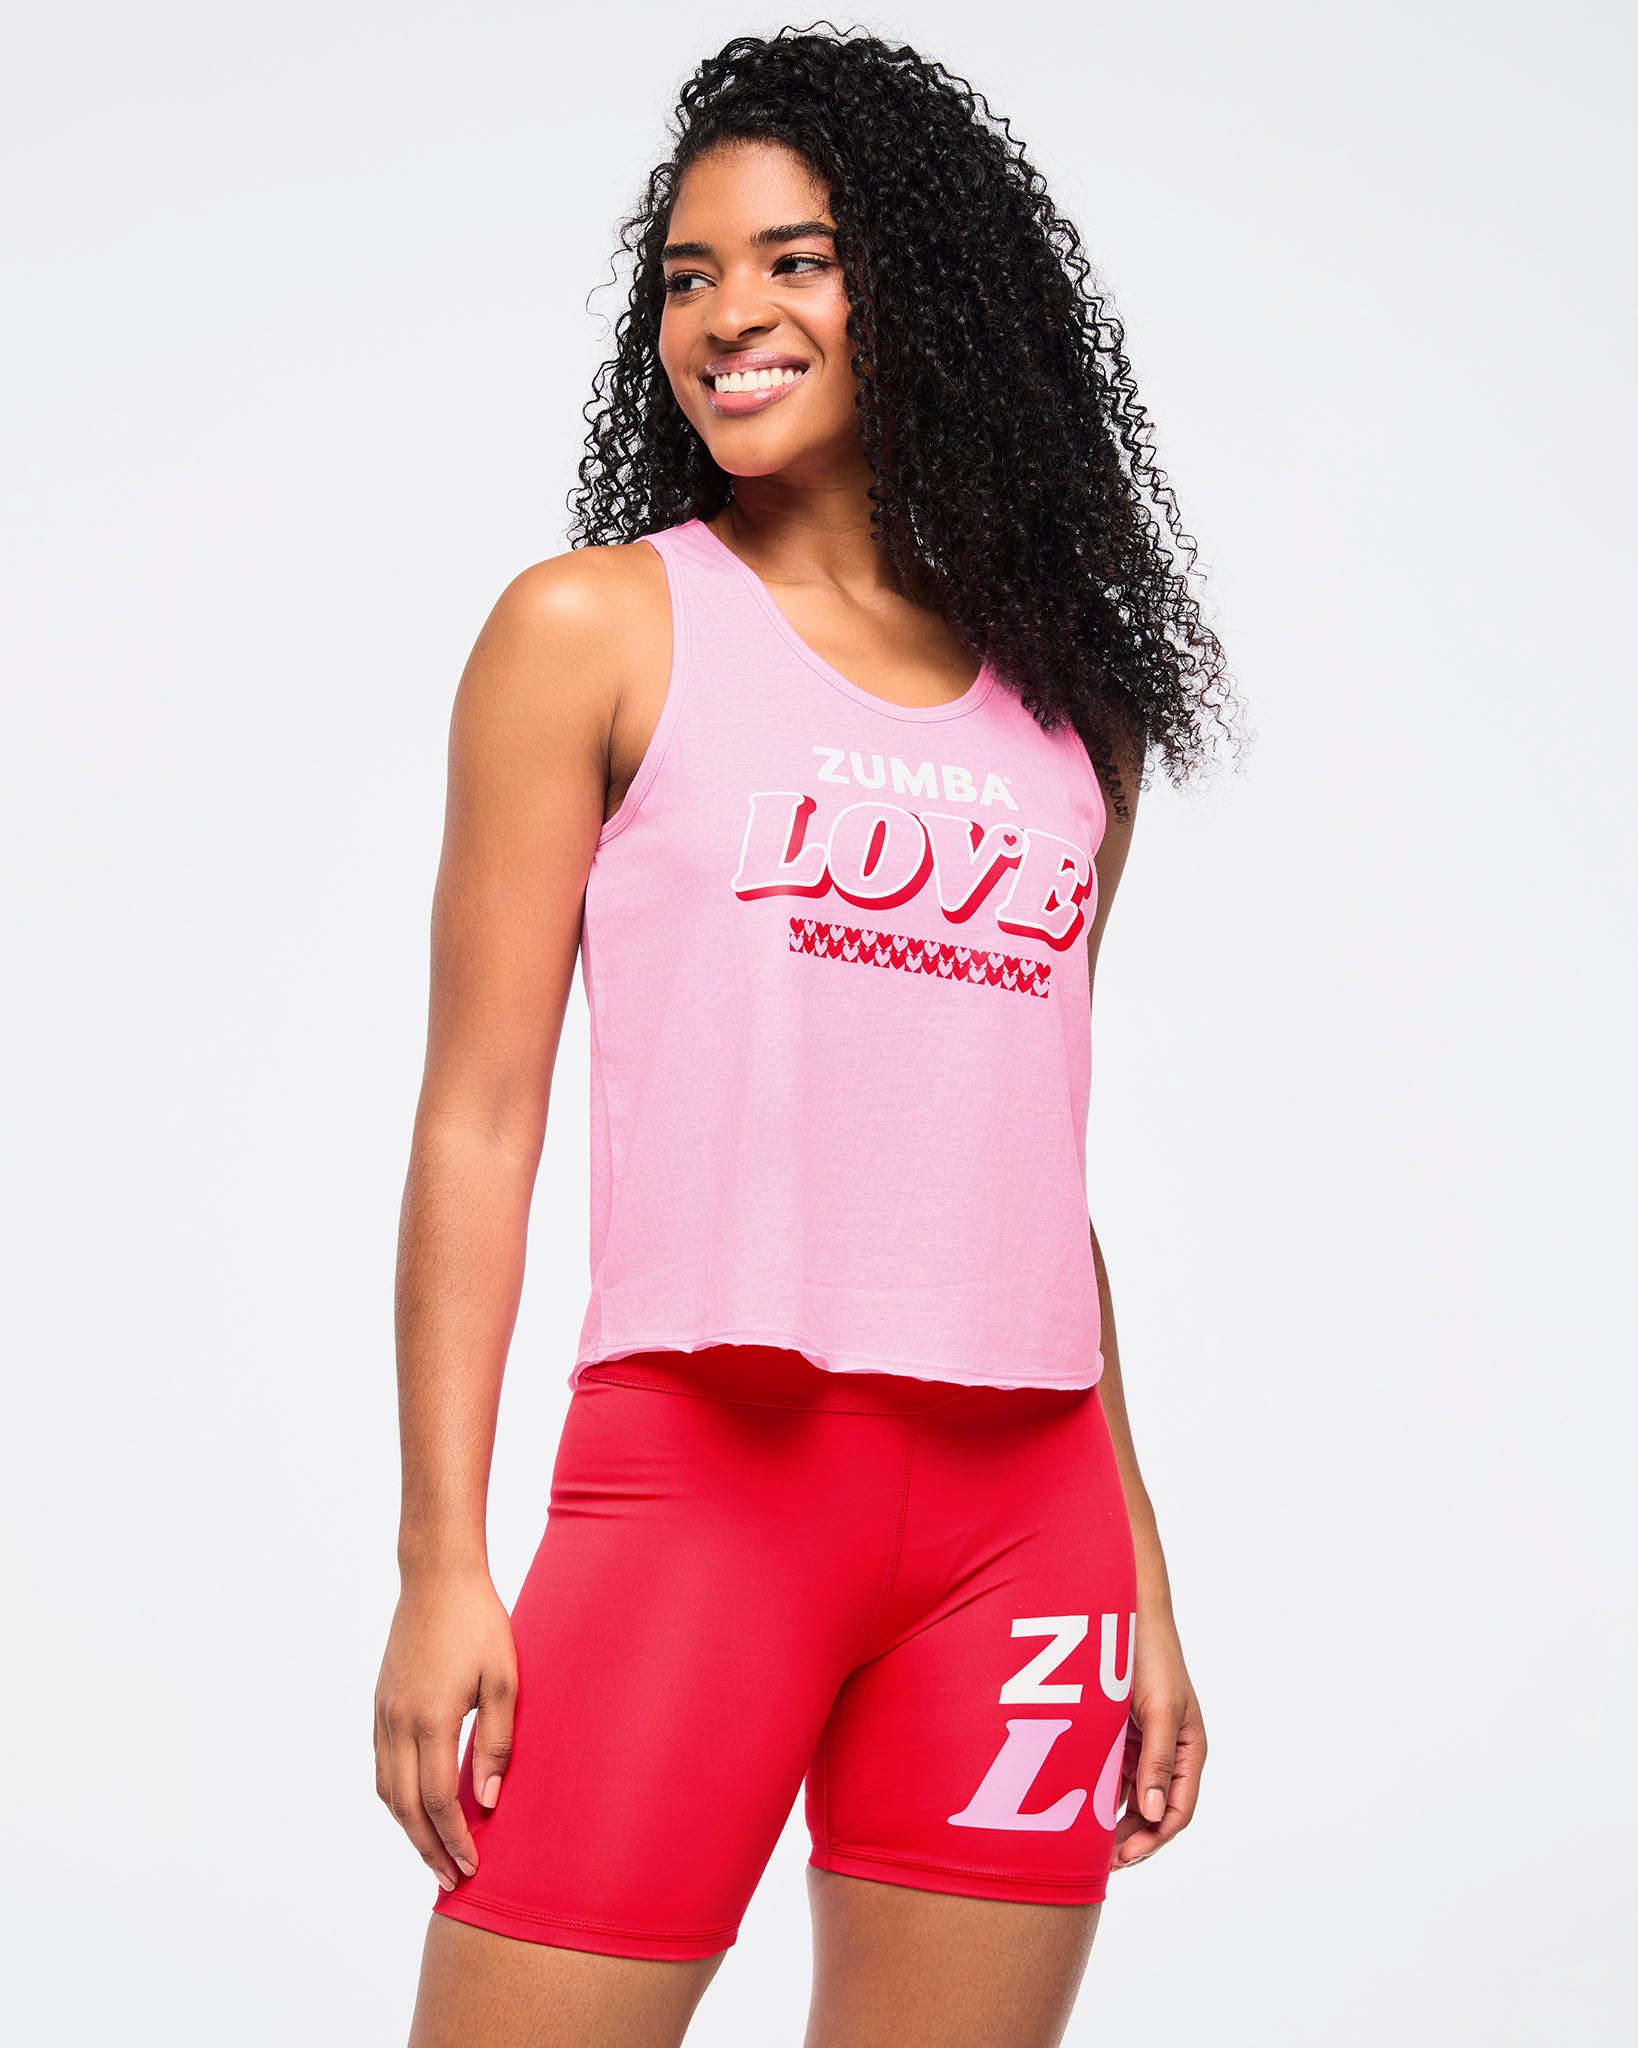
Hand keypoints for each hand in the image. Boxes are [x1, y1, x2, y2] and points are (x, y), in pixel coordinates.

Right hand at [373, 1566, 516, 1890]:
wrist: (436, 1577)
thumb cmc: (479, 1623)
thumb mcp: (505, 1680)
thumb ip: (497, 1743)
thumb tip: (486, 1802)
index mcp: (430, 1718)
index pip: (435, 1800)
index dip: (453, 1839)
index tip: (471, 1866)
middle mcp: (397, 1722)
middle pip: (405, 1807)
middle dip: (428, 1848)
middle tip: (451, 1880)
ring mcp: (383, 1713)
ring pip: (386, 1790)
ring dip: (407, 1829)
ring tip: (433, 1853)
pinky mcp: (379, 1703)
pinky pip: (380, 1765)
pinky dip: (394, 1797)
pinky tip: (413, 1808)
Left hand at [1112, 1599, 1205, 1869]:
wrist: (1128, 1613)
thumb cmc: (1152, 1657)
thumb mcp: (1161, 1709)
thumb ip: (1158, 1762)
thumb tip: (1153, 1814)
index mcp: (1189, 1751)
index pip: (1176, 1810)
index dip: (1153, 1839)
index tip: (1124, 1857)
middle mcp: (1168, 1754)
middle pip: (1152, 1811)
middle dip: (1130, 1838)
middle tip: (1099, 1862)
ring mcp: (1143, 1745)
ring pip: (1129, 1796)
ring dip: (1111, 1820)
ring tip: (1085, 1845)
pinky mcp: (1119, 1735)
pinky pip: (1109, 1773)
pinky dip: (1096, 1792)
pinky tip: (1075, 1807)